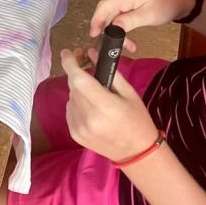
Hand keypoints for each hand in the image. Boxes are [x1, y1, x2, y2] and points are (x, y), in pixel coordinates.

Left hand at [60, 48, 158, 162]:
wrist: (136, 152)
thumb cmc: (137, 119)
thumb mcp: (129, 93)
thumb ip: (109, 71)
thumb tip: (91, 53)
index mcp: (105, 106)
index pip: (79, 80)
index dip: (70, 63)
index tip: (67, 52)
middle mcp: (89, 118)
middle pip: (74, 87)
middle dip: (78, 74)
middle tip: (86, 67)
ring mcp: (79, 128)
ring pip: (71, 97)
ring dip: (79, 91)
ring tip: (95, 94)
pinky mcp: (74, 134)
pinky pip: (70, 109)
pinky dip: (77, 104)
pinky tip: (91, 108)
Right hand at [90, 0, 194, 51]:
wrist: (179, 0)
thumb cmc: (165, 6)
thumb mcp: (148, 15)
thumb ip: (129, 20)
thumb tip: (112, 27)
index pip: (104, 7)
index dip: (96, 21)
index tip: (94, 35)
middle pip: (105, 12)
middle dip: (107, 30)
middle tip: (114, 46)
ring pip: (111, 16)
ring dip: (116, 31)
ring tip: (128, 45)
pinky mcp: (126, 2)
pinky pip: (118, 15)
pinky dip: (120, 27)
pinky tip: (128, 38)